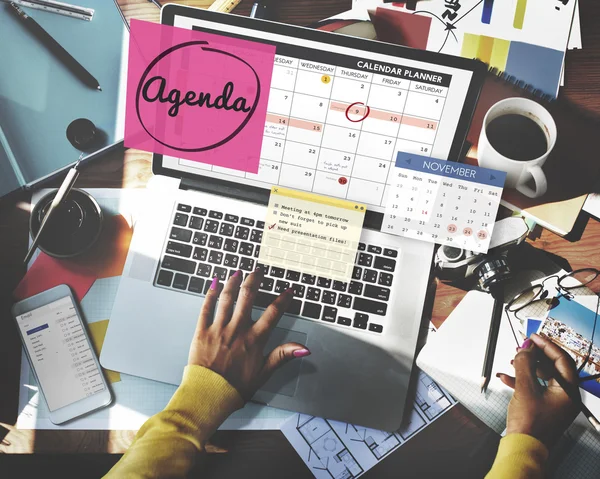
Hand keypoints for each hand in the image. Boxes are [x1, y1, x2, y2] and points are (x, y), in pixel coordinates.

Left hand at [188, 269, 309, 399]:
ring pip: (227, 298)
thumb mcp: (264, 373)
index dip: (283, 300)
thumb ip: (283, 356)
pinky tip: (214, 284)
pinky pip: (206, 308)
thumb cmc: (235, 388)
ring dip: (233, 282)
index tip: (288, 291)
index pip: (273, 313)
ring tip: (238, 272)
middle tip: (258, 271)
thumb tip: (303, 349)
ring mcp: (218, 329)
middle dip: (254, 281)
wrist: (208, 395)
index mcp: (254, 340)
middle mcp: (237, 330)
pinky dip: (210, 294)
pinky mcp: (202, 332)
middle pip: (248, 297)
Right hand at [497, 333, 579, 446]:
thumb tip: (525, 349)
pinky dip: (522, 380)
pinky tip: (507, 378)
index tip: (533, 337)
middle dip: (535, 355)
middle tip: (522, 347)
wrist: (523, 448)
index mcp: (568, 391)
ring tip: (513, 361)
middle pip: (552, 367)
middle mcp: (565, 396)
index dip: (547, 345)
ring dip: (527, 367)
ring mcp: (555, 403)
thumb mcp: (525, 388)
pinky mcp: (544, 408)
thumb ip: (525, 364)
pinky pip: (535, 388)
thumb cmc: (530, 425)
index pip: (562, 360)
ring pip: (543, 377)